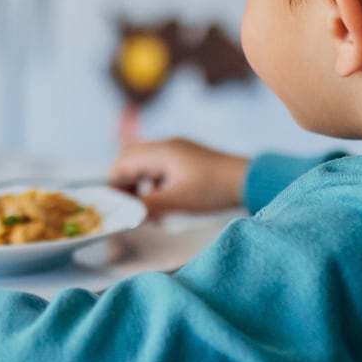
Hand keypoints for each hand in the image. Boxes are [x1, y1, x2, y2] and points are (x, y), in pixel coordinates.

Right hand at [110, 138, 249, 217]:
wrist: (248, 181)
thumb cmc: (214, 189)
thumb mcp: (177, 200)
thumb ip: (147, 206)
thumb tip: (124, 214)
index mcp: (161, 151)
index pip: (122, 163)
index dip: (113, 185)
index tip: (114, 207)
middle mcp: (166, 146)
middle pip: (130, 159)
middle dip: (124, 183)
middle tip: (127, 207)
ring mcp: (177, 151)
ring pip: (144, 164)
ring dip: (139, 185)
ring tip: (146, 209)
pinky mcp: (186, 160)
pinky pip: (159, 169)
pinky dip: (153, 185)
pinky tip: (162, 203)